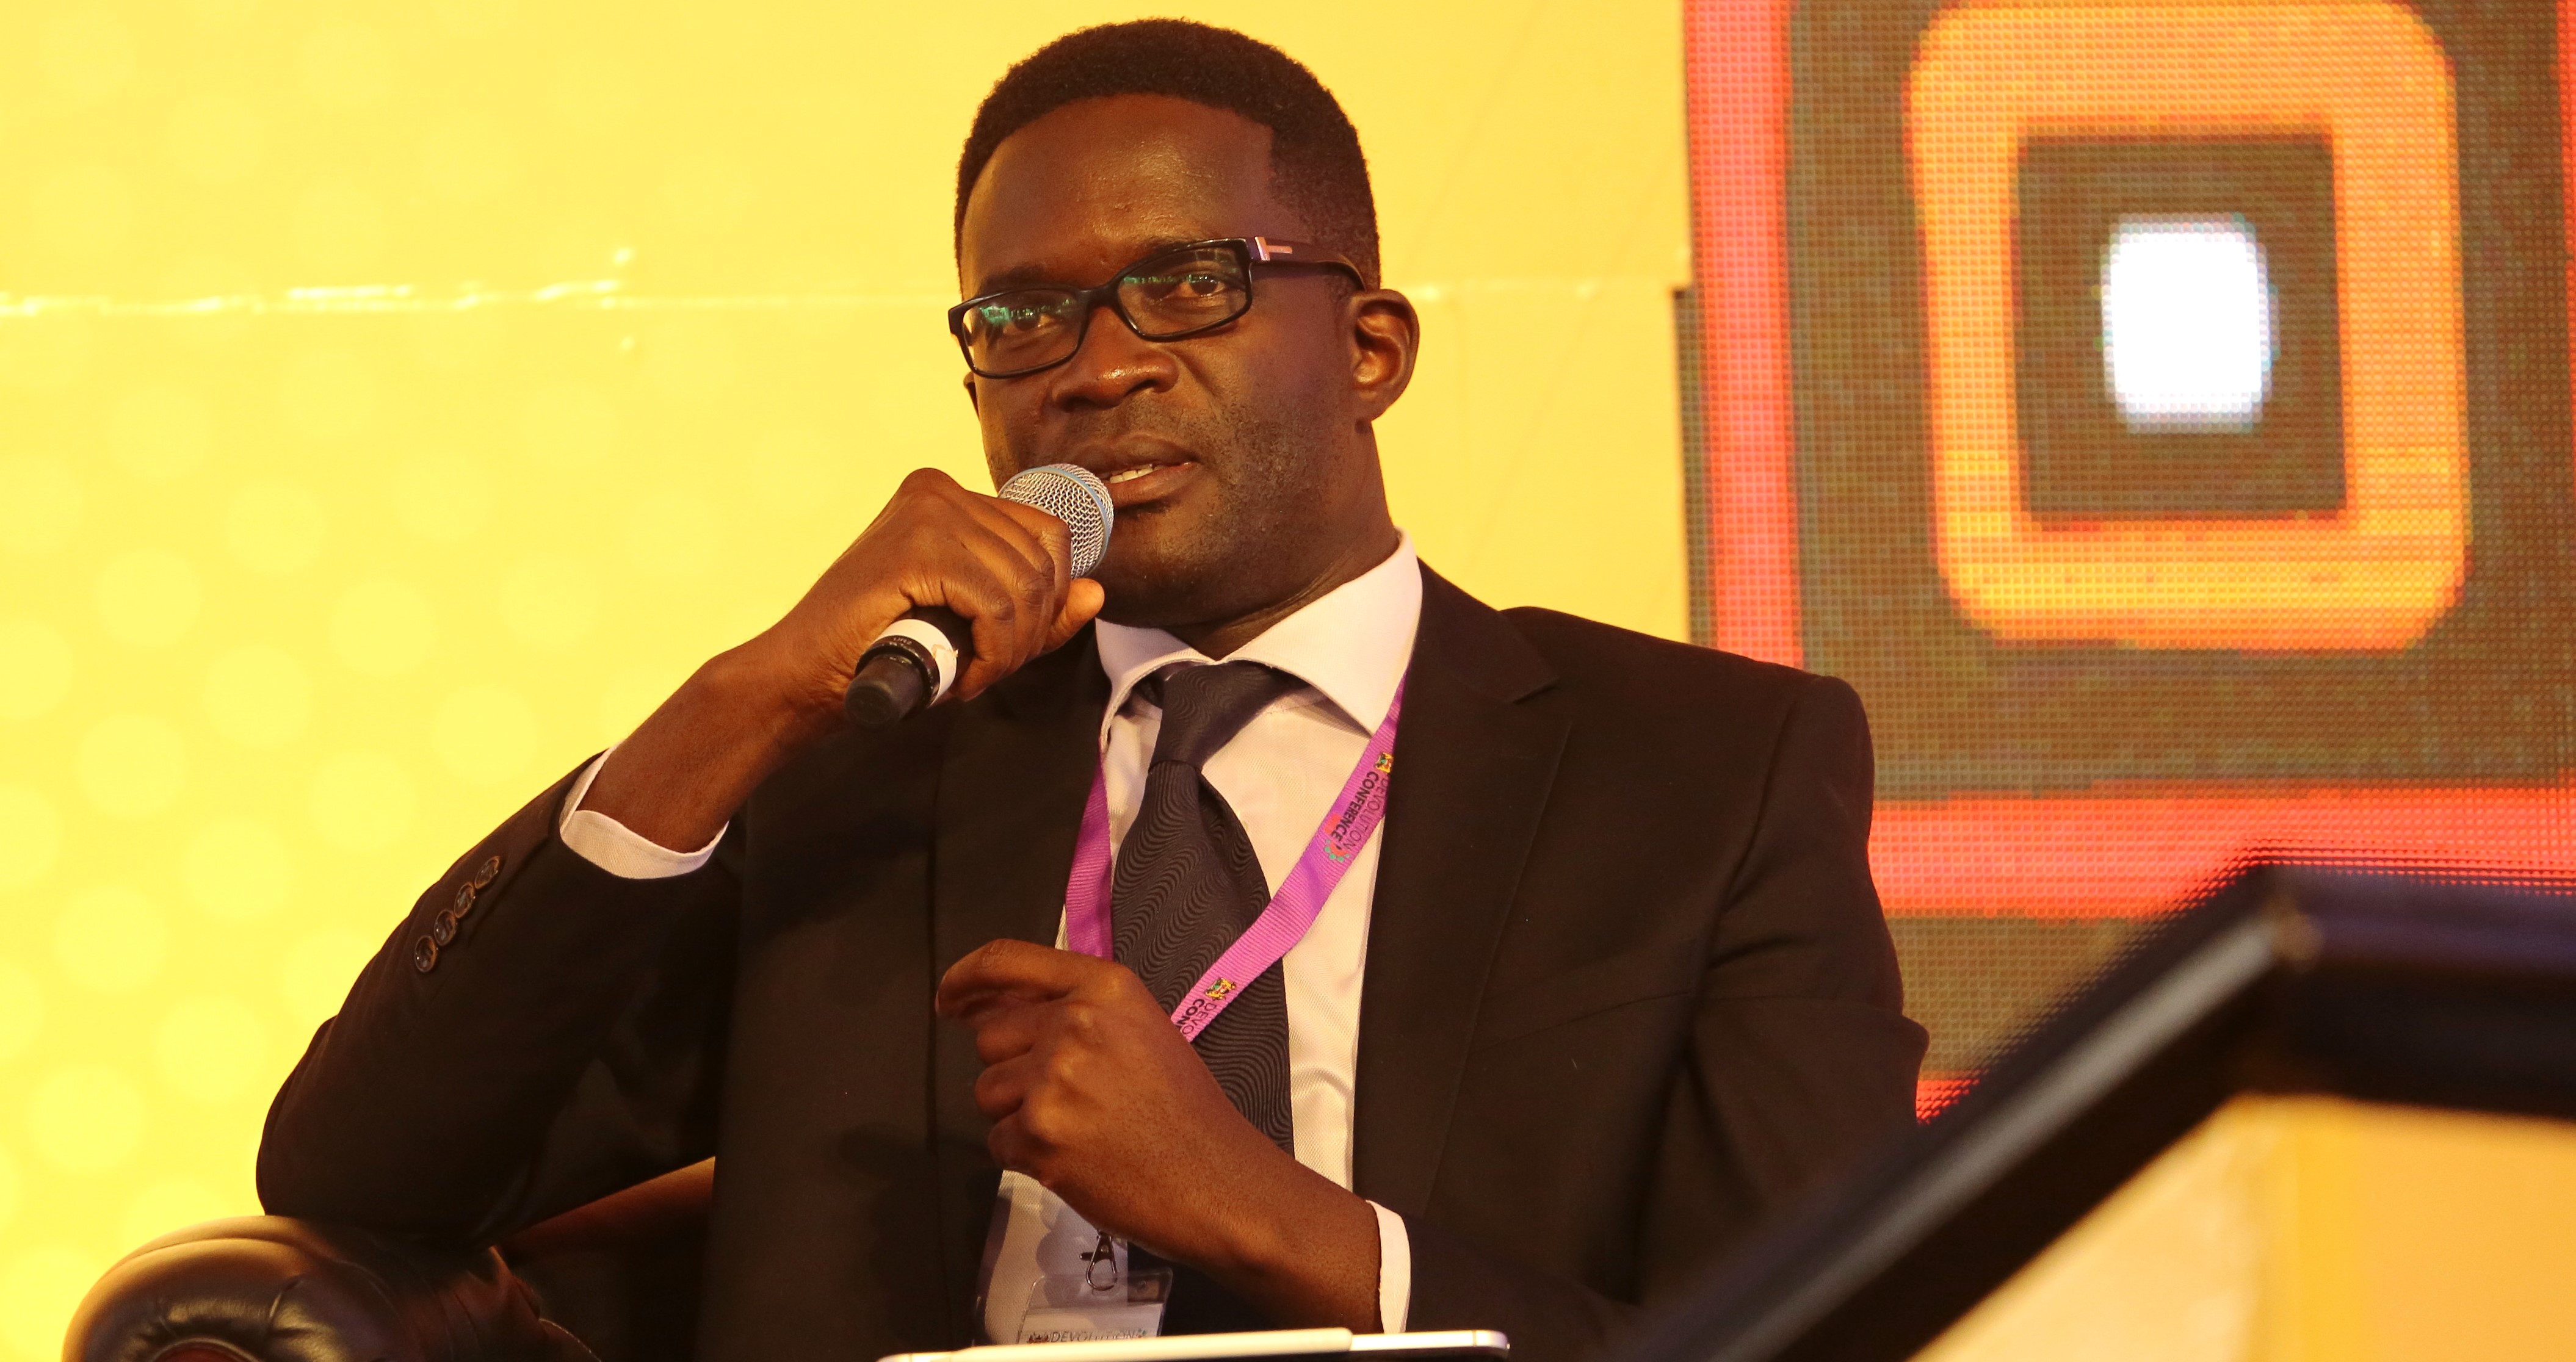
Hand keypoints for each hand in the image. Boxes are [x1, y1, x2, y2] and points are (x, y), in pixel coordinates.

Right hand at [581, 467, 1106, 850]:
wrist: (802, 679)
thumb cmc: (878, 651)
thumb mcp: (973, 625)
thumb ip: (1034, 608)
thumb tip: (1095, 591)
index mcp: (948, 495)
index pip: (1049, 534)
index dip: (1047, 599)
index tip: (1009, 645)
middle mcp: (939, 489)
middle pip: (1045, 559)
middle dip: (1031, 629)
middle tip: (987, 668)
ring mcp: (927, 512)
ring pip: (1026, 587)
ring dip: (1011, 649)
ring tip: (971, 675)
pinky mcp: (918, 547)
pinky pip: (999, 606)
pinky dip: (993, 654)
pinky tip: (965, 676)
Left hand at [936, 940, 1381, 1330]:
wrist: (1218, 1181)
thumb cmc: (1186, 1109)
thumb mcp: (1140, 1029)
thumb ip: (1075, 1011)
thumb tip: (994, 1011)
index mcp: (1103, 987)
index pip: (1006, 962)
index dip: (965, 979)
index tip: (948, 1000)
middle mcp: (1072, 1023)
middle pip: (990, 1036)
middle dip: (1012, 1067)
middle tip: (1063, 1098)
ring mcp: (1052, 1080)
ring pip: (987, 1091)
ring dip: (1017, 1114)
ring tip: (1078, 1131)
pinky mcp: (1038, 1136)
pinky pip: (998, 1140)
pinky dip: (1025, 1154)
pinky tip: (1074, 1159)